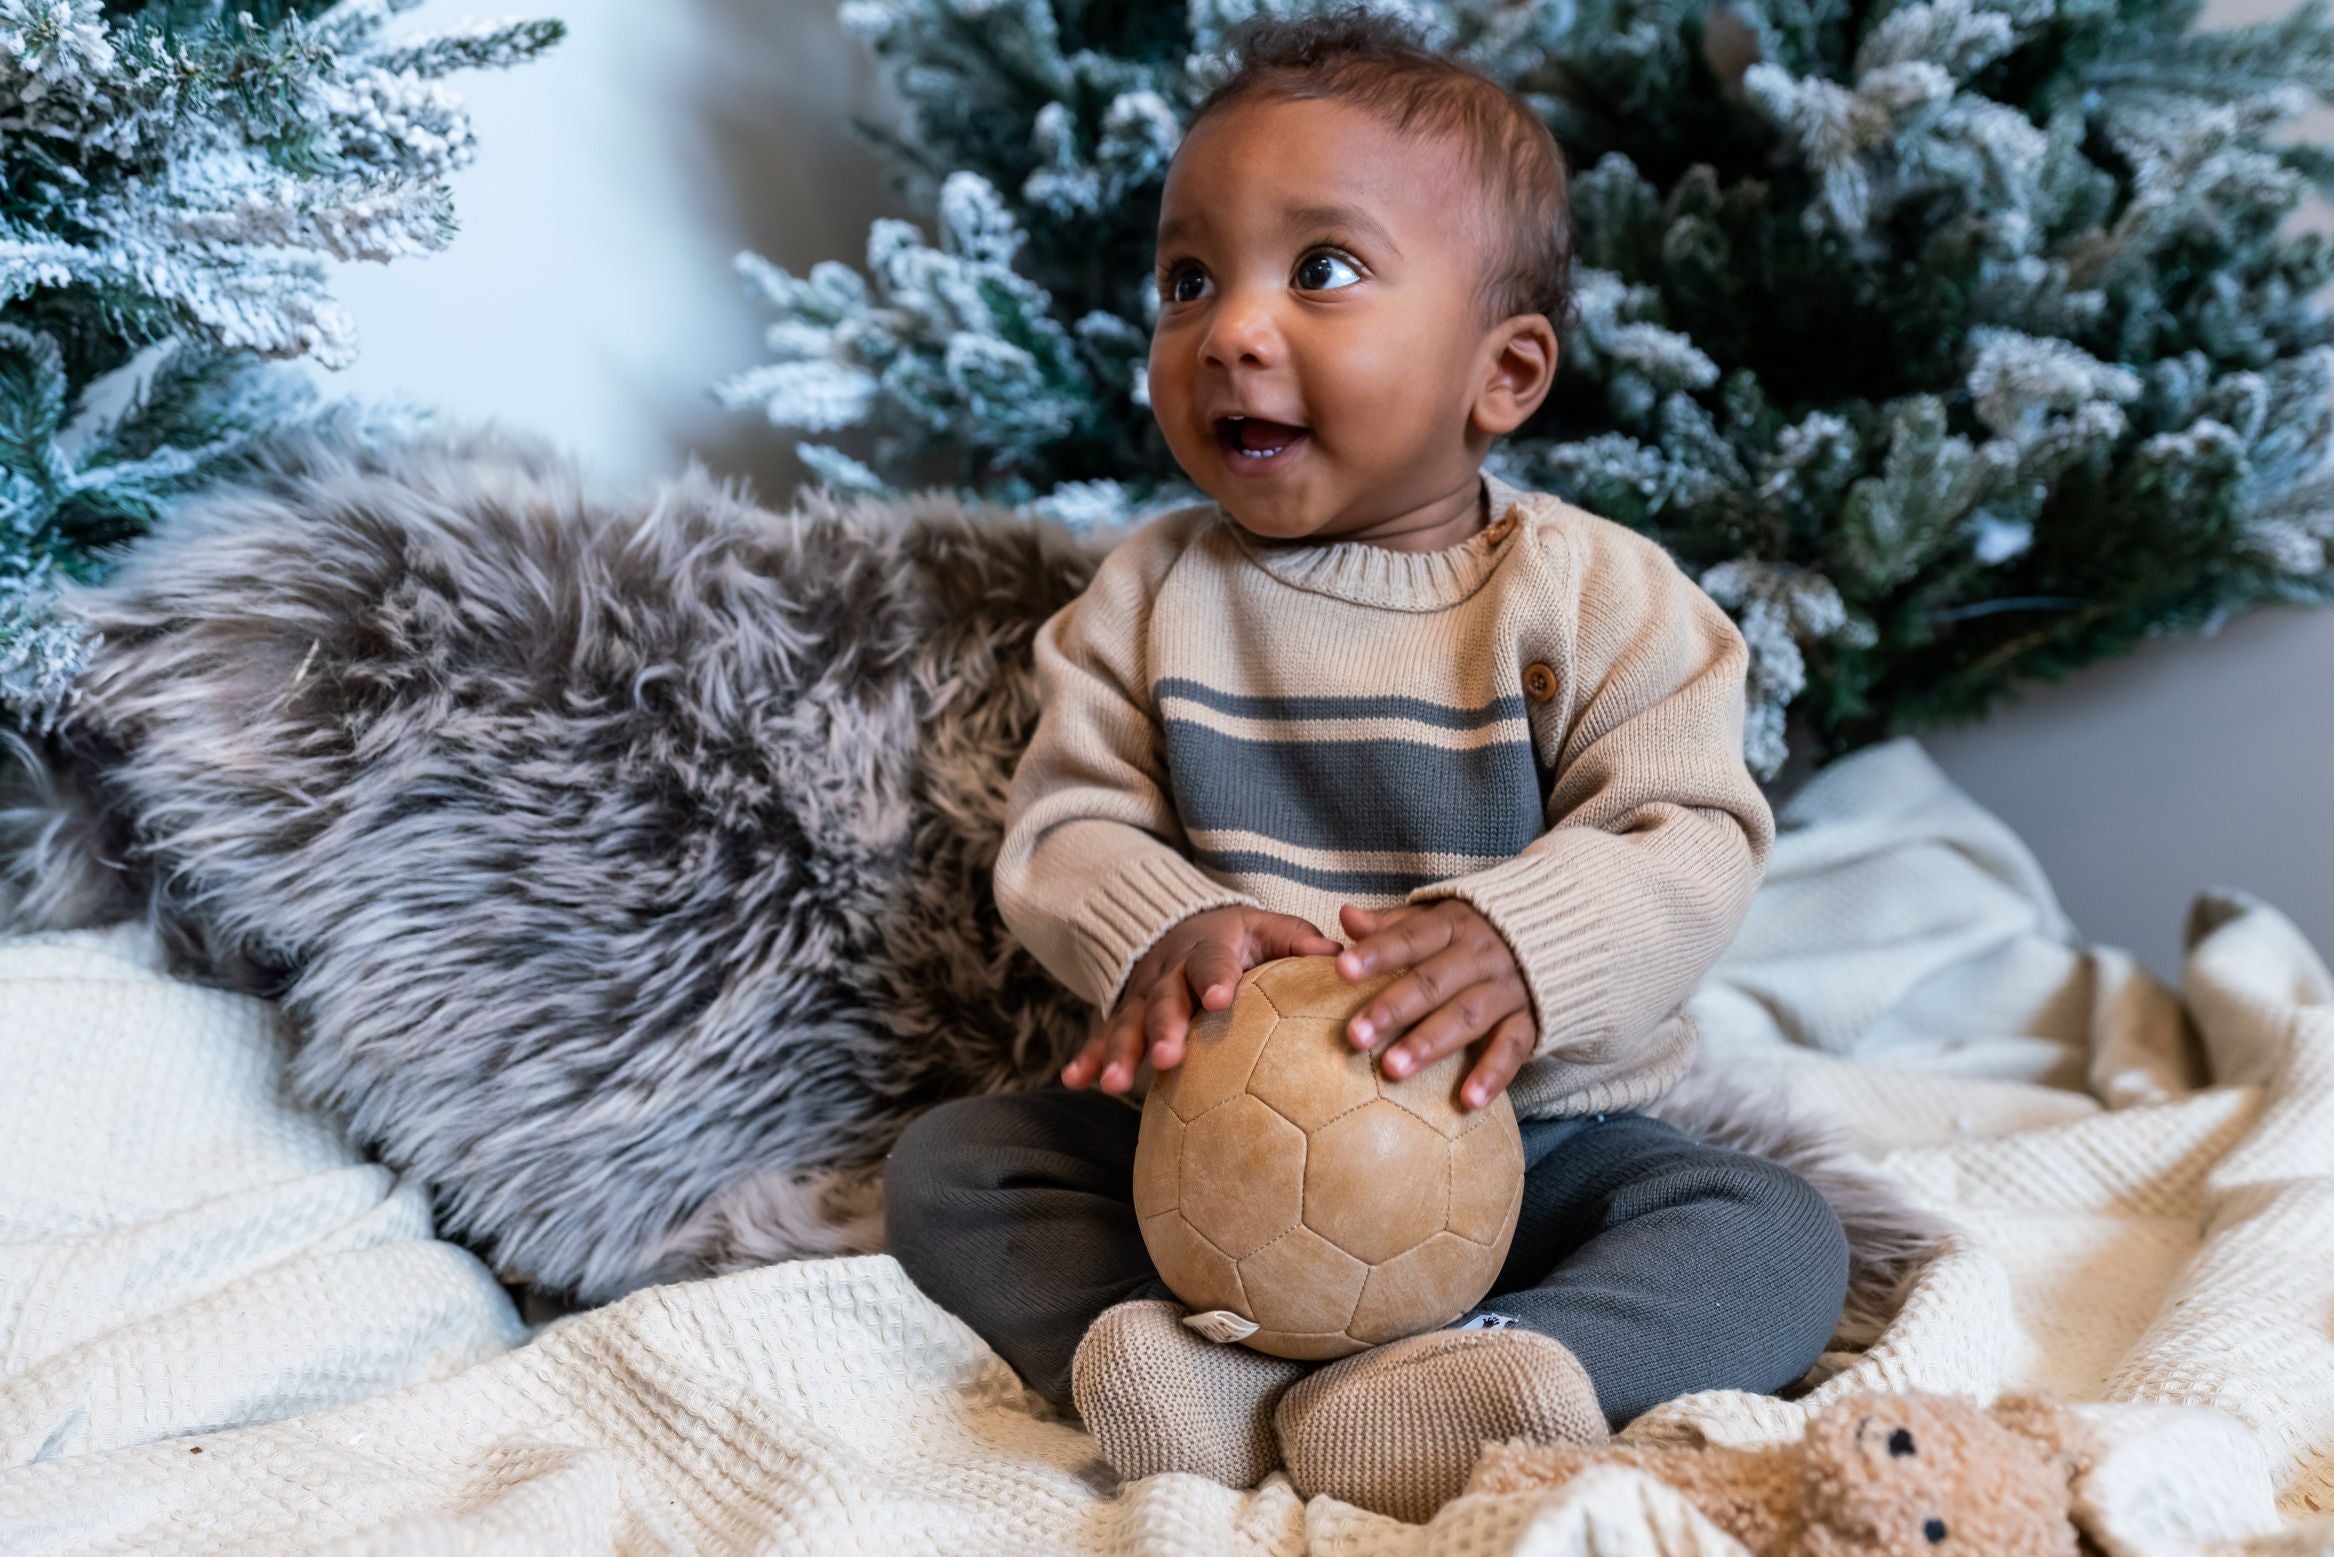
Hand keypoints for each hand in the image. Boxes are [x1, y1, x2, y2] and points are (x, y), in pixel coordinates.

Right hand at [1063, 906, 1342, 1094]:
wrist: (1183, 926)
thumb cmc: (1242, 939)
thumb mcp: (1271, 929)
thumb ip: (1302, 943)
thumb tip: (1343, 959)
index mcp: (1209, 946)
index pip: (1213, 961)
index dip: (1214, 977)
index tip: (1219, 998)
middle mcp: (1169, 971)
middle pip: (1164, 999)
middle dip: (1164, 1028)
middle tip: (1170, 1057)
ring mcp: (1142, 994)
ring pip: (1128, 1023)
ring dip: (1120, 1052)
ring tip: (1114, 1084)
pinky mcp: (1124, 1014)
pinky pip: (1102, 1037)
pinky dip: (1089, 1058)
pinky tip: (1076, 1081)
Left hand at [1332, 900, 1537, 1110]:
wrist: (1560, 933)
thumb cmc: (1476, 934)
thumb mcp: (1438, 919)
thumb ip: (1393, 924)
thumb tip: (1347, 918)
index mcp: (1453, 925)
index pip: (1410, 937)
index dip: (1376, 953)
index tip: (1341, 969)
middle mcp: (1480, 954)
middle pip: (1433, 981)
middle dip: (1393, 1008)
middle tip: (1355, 1035)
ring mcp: (1508, 988)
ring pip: (1467, 1016)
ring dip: (1430, 1043)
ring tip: (1393, 1070)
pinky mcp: (1531, 1019)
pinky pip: (1513, 1048)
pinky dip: (1492, 1074)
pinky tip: (1467, 1100)